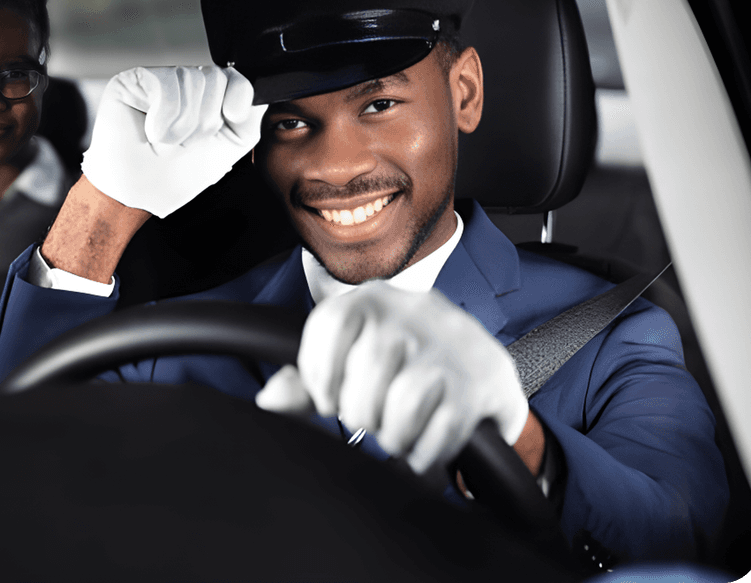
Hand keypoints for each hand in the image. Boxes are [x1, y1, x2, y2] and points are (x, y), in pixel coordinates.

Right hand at [80, 66, 262, 217]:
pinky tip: (152, 131)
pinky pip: (166, 82)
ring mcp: (159, 80)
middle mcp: (185, 86)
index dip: (240, 94)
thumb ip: (247, 123)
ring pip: (192, 81)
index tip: (233, 117)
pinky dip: (164, 115)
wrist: (136, 194)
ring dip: (183, 124)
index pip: (235, 77)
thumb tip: (258, 98)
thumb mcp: (225, 151)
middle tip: (185, 143)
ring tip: (165, 142)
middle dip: (206, 121)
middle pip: (216, 78)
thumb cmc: (173, 177)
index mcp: (208, 100)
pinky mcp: (134, 80)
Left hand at [256, 282, 528, 473]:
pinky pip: (444, 427)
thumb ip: (307, 381)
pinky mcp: (479, 383)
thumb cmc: (402, 362)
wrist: (481, 364)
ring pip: (404, 401)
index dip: (320, 374)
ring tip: (394, 435)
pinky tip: (421, 447)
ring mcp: (450, 346)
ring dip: (393, 434)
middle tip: (369, 419)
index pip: (332, 324)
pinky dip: (424, 451)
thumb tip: (268, 399)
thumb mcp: (353, 358)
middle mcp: (414, 312)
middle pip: (367, 370)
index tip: (327, 400)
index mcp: (372, 299)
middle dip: (359, 412)